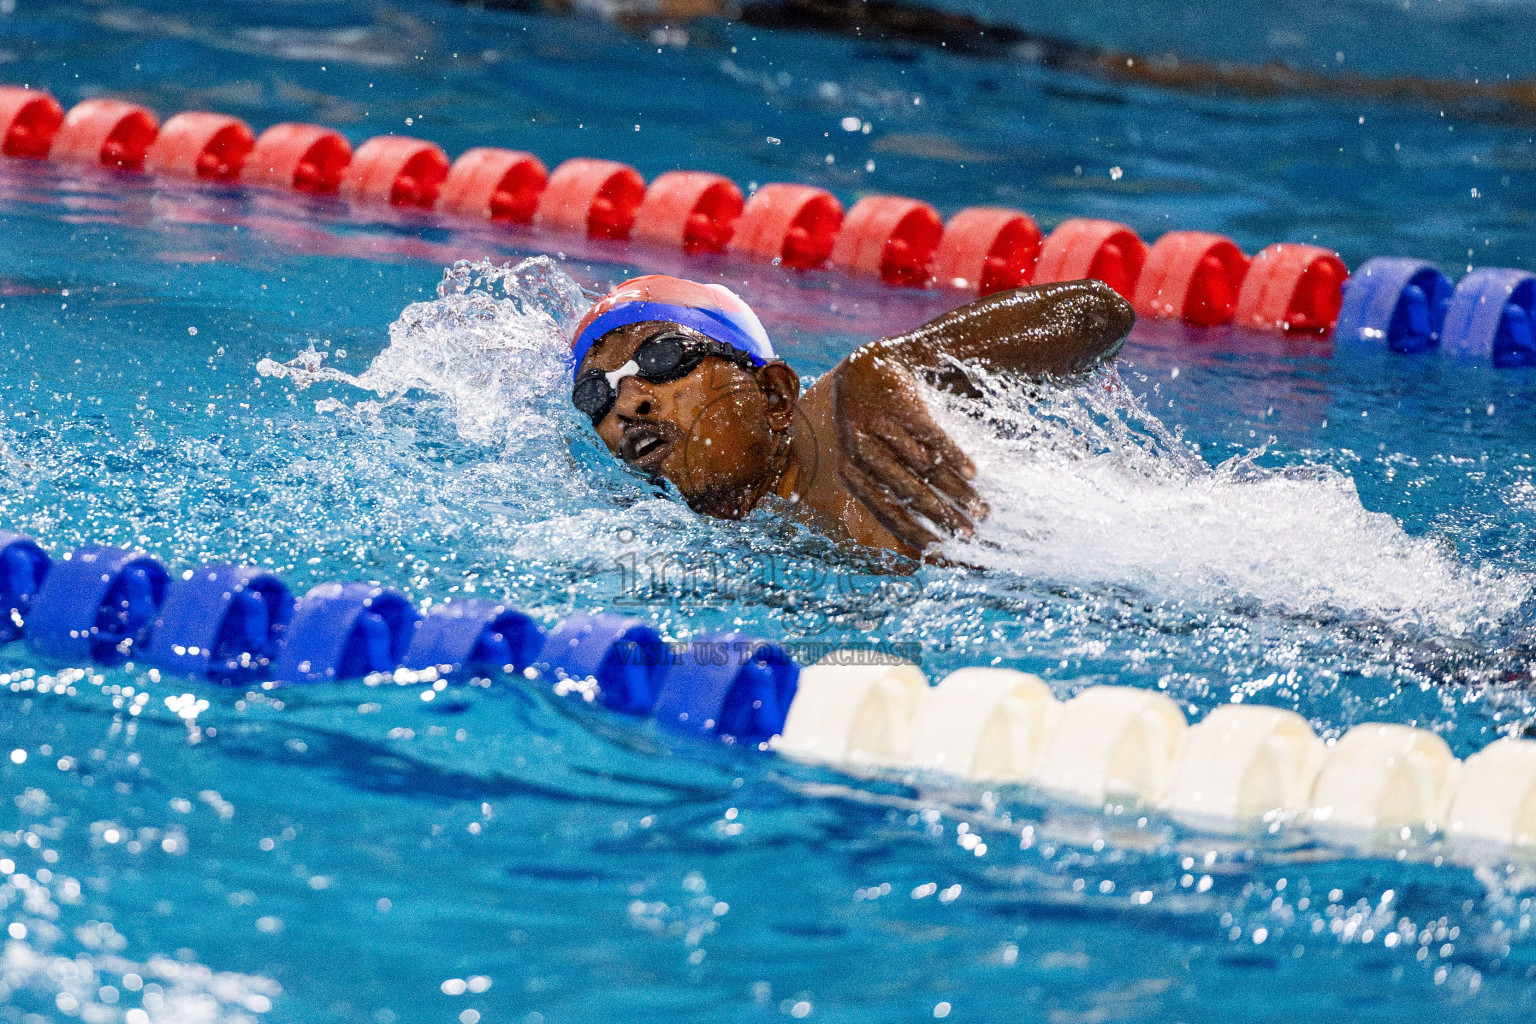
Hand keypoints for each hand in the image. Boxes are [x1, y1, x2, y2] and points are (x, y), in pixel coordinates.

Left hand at [829, 344, 987, 555]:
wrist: (865, 367)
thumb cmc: (871, 426)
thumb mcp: (868, 459)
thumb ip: (888, 491)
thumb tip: (915, 536)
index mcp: (851, 472)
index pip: (885, 511)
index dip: (914, 533)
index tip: (941, 553)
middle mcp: (861, 452)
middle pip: (909, 493)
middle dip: (942, 517)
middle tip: (971, 535)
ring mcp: (880, 427)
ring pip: (924, 468)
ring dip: (956, 492)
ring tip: (981, 509)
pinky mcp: (902, 405)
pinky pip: (932, 437)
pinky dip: (954, 456)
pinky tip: (974, 473)